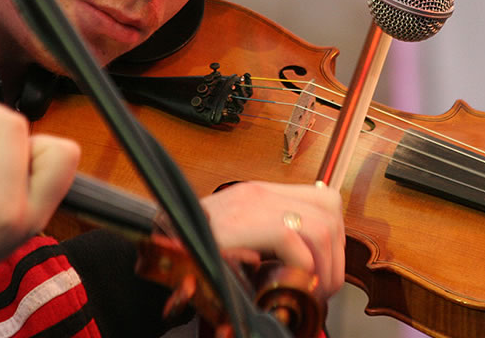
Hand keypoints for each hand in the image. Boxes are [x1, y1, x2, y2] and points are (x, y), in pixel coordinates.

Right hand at [200, 181, 344, 298]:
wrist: (150, 248)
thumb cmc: (189, 253)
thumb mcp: (235, 244)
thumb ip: (265, 246)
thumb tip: (306, 267)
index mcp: (261, 195)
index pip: (323, 198)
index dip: (334, 236)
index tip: (327, 267)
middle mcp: (260, 193)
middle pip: (329, 211)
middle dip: (335, 256)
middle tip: (323, 287)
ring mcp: (252, 204)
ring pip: (321, 226)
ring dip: (323, 267)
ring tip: (309, 290)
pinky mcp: (243, 223)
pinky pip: (293, 242)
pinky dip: (301, 269)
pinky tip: (288, 284)